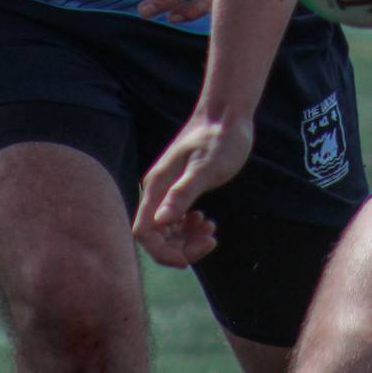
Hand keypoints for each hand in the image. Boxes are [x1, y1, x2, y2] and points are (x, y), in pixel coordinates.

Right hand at [132, 107, 254, 268]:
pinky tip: (207, 222)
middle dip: (180, 247)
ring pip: (167, 230)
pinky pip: (177, 219)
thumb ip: (183, 193)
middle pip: (155, 236)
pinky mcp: (180, 188)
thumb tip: (160, 221)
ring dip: (187, 239)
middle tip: (210, 240)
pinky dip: (190, 228)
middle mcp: (157, 190)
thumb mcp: (206, 168)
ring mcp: (167, 190)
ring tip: (211, 230)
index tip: (189, 258)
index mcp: (157, 187)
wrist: (227, 114)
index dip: (162, 252)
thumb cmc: (220, 138)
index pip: (144, 232)